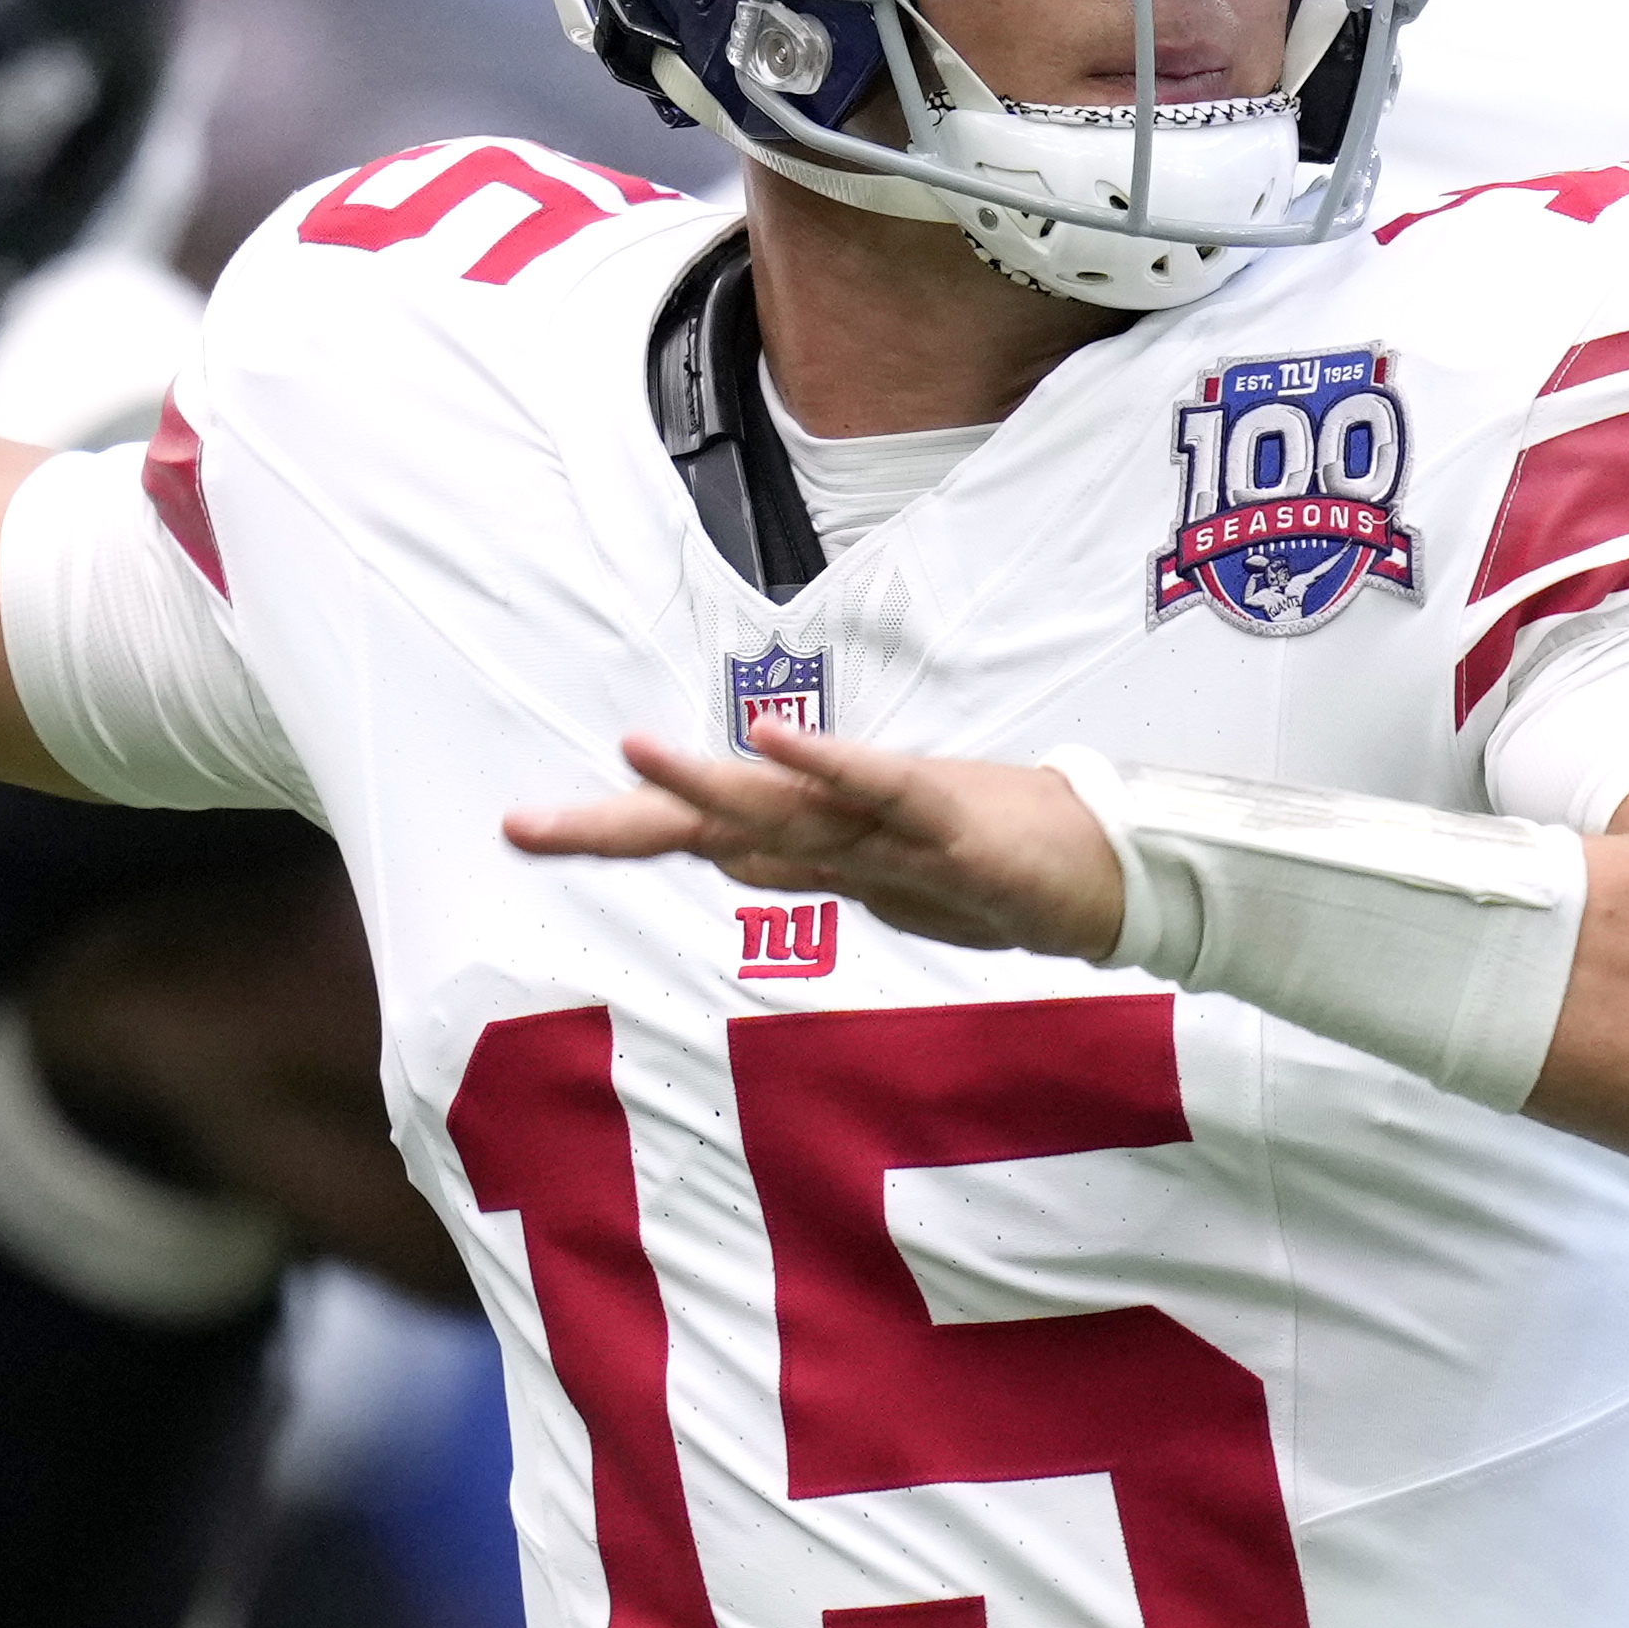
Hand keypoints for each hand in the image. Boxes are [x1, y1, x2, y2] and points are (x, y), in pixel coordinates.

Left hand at [505, 723, 1126, 962]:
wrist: (1108, 874)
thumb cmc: (997, 869)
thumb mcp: (885, 886)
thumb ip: (807, 870)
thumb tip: (728, 866)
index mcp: (817, 839)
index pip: (696, 835)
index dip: (612, 830)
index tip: (523, 831)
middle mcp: (837, 819)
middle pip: (709, 821)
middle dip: (615, 822)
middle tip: (520, 827)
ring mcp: (890, 817)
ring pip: (782, 801)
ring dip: (705, 781)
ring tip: (630, 752)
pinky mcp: (949, 818)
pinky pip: (879, 788)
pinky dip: (827, 764)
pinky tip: (774, 741)